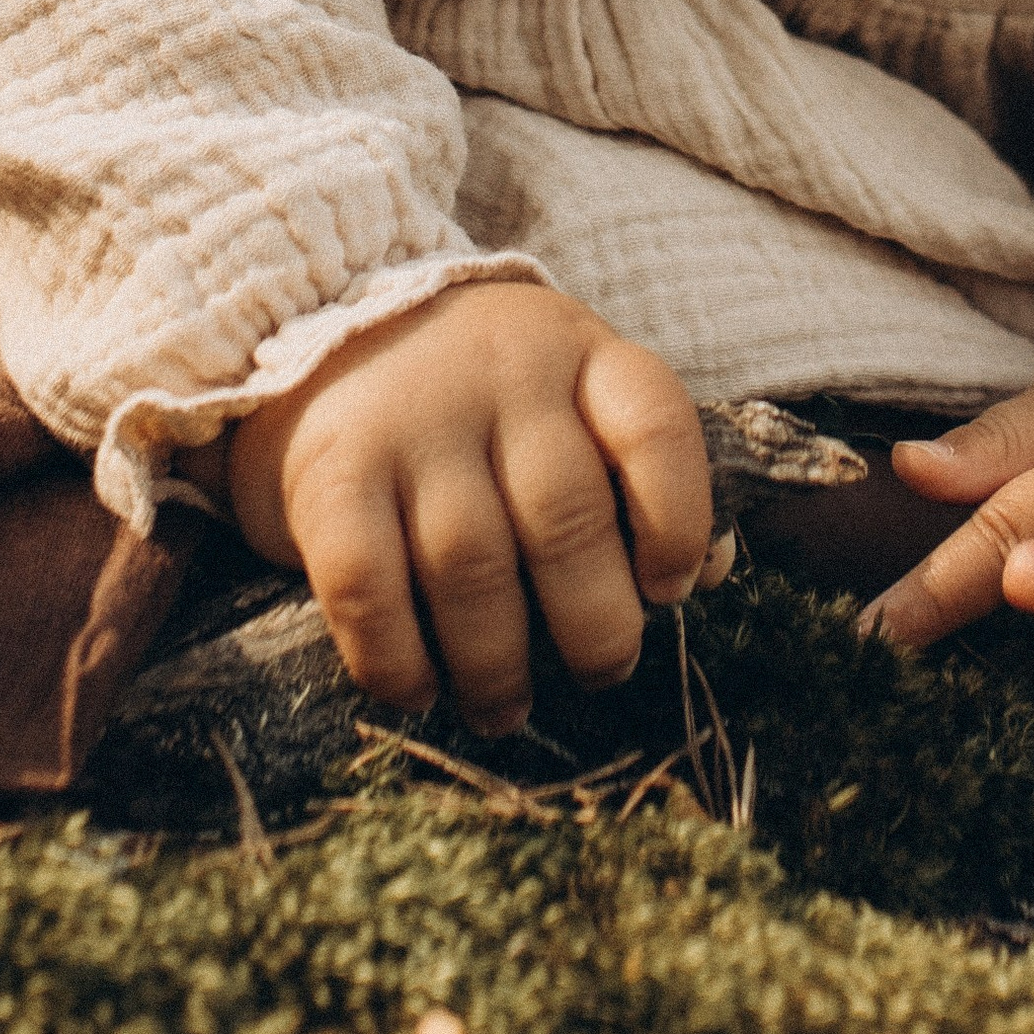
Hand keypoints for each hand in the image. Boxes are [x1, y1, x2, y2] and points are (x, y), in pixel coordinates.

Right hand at [224, 283, 715, 733]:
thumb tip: (711, 575)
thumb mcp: (571, 393)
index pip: (655, 424)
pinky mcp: (330, 472)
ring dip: (496, 663)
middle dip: (594, 624)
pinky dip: (398, 658)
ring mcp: (412, 421)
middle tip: (601, 673)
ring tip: (506, 707)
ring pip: (470, 564)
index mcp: (579, 352)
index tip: (672, 588)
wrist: (323, 325)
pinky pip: (368, 585)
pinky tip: (420, 690)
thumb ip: (637, 471)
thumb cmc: (481, 394)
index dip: (680, 517)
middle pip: (565, 516)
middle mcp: (502, 375)